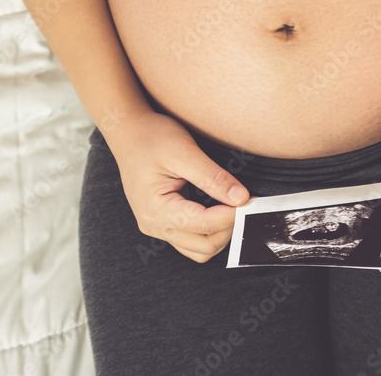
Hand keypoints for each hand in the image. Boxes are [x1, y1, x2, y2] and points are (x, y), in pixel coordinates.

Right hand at [103, 109, 249, 262]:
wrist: (128, 131)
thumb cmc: (151, 138)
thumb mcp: (184, 152)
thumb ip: (213, 177)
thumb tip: (240, 198)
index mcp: (156, 210)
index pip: (205, 225)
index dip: (233, 215)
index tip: (251, 201)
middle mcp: (155, 225)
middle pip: (204, 246)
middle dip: (230, 227)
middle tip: (247, 204)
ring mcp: (158, 226)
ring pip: (199, 249)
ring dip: (222, 233)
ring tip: (234, 207)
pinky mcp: (164, 222)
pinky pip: (192, 239)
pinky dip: (211, 230)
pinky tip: (221, 209)